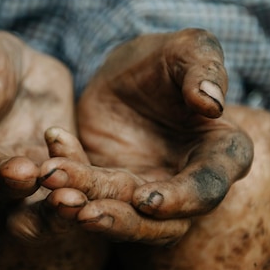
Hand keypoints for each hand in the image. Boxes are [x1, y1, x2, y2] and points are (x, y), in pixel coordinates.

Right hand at [0, 30, 75, 229]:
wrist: (29, 75)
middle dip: (5, 187)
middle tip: (25, 174)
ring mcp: (11, 193)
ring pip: (25, 211)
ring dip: (44, 208)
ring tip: (64, 194)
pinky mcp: (49, 191)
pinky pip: (61, 201)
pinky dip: (74, 196)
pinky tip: (87, 189)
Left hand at [42, 29, 253, 244]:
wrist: (122, 71)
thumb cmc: (165, 60)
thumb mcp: (187, 49)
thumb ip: (204, 68)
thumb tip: (212, 104)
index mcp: (220, 154)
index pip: (208, 186)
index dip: (181, 198)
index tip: (146, 200)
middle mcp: (187, 184)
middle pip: (161, 220)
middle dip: (122, 220)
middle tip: (85, 213)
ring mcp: (147, 192)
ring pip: (121, 216)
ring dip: (88, 208)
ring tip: (58, 195)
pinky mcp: (109, 190)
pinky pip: (88, 195)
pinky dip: (69, 184)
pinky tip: (48, 166)